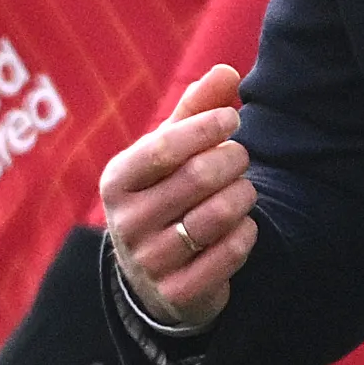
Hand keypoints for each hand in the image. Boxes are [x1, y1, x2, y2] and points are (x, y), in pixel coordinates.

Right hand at [99, 64, 254, 331]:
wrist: (151, 277)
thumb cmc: (164, 194)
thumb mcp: (169, 153)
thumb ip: (196, 110)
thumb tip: (228, 72)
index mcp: (117, 181)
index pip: (165, 146)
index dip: (206, 127)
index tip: (232, 119)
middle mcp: (126, 222)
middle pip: (198, 178)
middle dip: (232, 160)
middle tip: (241, 157)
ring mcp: (150, 261)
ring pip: (217, 216)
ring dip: (244, 196)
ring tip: (244, 189)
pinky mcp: (178, 293)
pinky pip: (229, 254)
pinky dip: (246, 234)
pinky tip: (243, 226)